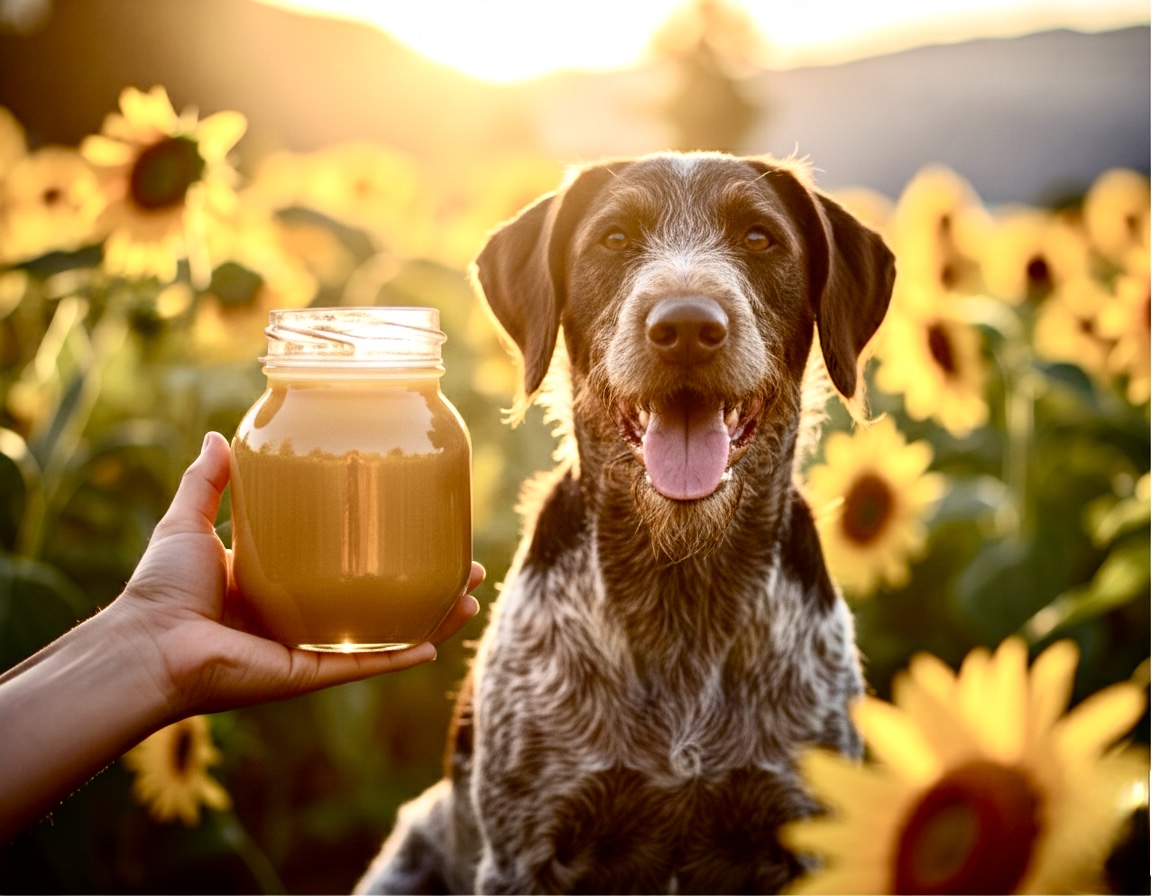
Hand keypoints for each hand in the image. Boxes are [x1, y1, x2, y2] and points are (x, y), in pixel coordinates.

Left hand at [106, 431, 482, 720]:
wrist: (147, 645)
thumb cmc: (160, 589)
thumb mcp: (187, 522)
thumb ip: (207, 482)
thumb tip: (214, 433)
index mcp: (278, 584)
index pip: (344, 565)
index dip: (383, 548)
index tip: (419, 527)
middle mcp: (302, 617)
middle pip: (380, 601)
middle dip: (427, 587)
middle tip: (465, 566)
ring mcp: (310, 647)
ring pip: (385, 634)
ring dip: (430, 620)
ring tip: (469, 597)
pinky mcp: (308, 671)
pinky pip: (363, 664)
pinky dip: (399, 657)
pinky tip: (434, 644)